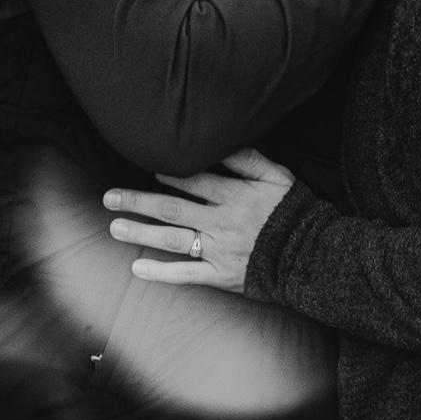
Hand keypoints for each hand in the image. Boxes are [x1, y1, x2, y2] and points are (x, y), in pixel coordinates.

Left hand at [102, 149, 293, 293]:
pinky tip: (137, 268)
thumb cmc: (294, 210)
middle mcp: (221, 222)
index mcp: (234, 196)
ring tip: (114, 228)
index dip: (168, 175)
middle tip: (109, 197)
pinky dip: (161, 273)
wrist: (311, 254)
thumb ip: (249, 160)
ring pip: (172, 240)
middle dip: (138, 202)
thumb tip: (224, 143)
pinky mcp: (221, 276)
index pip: (194, 182)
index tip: (147, 170)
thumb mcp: (278, 176)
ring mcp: (218, 251)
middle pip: (172, 209)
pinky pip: (186, 275)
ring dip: (141, 233)